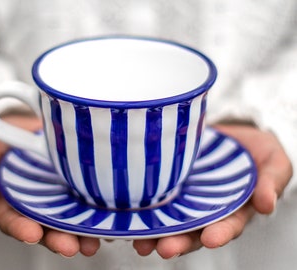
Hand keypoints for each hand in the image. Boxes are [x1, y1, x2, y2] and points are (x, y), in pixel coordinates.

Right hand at [0, 114, 99, 256]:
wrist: (29, 122)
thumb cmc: (4, 138)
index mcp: (8, 199)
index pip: (12, 218)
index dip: (20, 228)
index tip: (32, 234)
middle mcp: (34, 202)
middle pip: (44, 226)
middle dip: (57, 239)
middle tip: (70, 247)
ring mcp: (57, 195)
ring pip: (68, 219)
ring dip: (80, 234)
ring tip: (91, 242)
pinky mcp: (76, 185)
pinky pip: (86, 201)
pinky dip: (97, 214)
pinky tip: (107, 220)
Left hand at [133, 124, 292, 258]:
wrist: (232, 135)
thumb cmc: (257, 152)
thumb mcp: (273, 162)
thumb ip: (272, 181)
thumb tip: (266, 204)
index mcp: (233, 209)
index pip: (227, 226)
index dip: (219, 234)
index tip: (209, 239)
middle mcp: (206, 208)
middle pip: (192, 230)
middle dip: (178, 241)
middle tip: (165, 248)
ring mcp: (186, 196)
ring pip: (169, 219)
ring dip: (155, 233)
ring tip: (140, 242)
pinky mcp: (170, 181)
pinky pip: (156, 196)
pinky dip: (143, 208)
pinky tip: (129, 215)